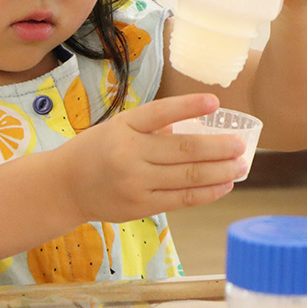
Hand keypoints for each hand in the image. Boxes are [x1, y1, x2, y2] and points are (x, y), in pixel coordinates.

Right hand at [57, 94, 245, 223]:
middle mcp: (129, 153)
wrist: (65, 186)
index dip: (189, 106)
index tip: (214, 101)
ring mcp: (135, 183)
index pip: (161, 112)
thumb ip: (153, 128)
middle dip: (218, 147)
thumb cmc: (98, 150)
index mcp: (124, 126)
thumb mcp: (118, 127)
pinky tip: (224, 185)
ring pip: (188, 177)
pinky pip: (181, 199)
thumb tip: (199, 127)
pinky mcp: (141, 206)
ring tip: (241, 165)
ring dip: (220, 171)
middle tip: (241, 144)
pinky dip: (207, 192)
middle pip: (184, 149)